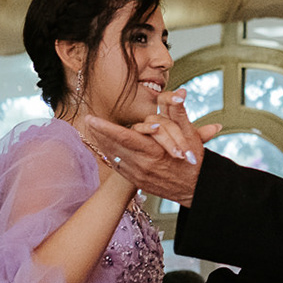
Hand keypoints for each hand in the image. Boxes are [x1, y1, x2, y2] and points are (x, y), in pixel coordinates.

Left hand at [86, 110, 221, 206]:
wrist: (196, 190)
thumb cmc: (193, 162)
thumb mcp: (190, 136)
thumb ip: (179, 113)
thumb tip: (179, 93)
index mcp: (154, 152)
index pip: (124, 136)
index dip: (106, 128)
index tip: (92, 119)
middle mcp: (142, 165)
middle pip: (113, 146)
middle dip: (98, 133)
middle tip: (87, 119)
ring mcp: (137, 175)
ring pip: (113, 156)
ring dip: (101, 142)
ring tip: (91, 130)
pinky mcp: (136, 181)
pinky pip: (117, 166)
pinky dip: (108, 154)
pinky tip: (103, 145)